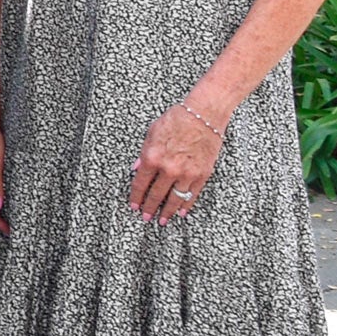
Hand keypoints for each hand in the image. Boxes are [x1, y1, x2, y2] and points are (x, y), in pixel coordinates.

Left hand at [130, 104, 222, 225]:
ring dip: (167, 212)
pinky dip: (186, 205)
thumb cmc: (177, 119)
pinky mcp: (202, 174)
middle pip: (156, 195)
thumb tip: (136, 169)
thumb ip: (143, 154)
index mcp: (152, 157)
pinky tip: (181, 212)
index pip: (140, 184)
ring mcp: (187, 173)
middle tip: (145, 217)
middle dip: (149, 208)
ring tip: (162, 220)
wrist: (203, 115)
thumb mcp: (151, 133)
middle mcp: (169, 169)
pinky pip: (192, 195)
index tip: (133, 205)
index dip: (136, 197)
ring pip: (175, 199)